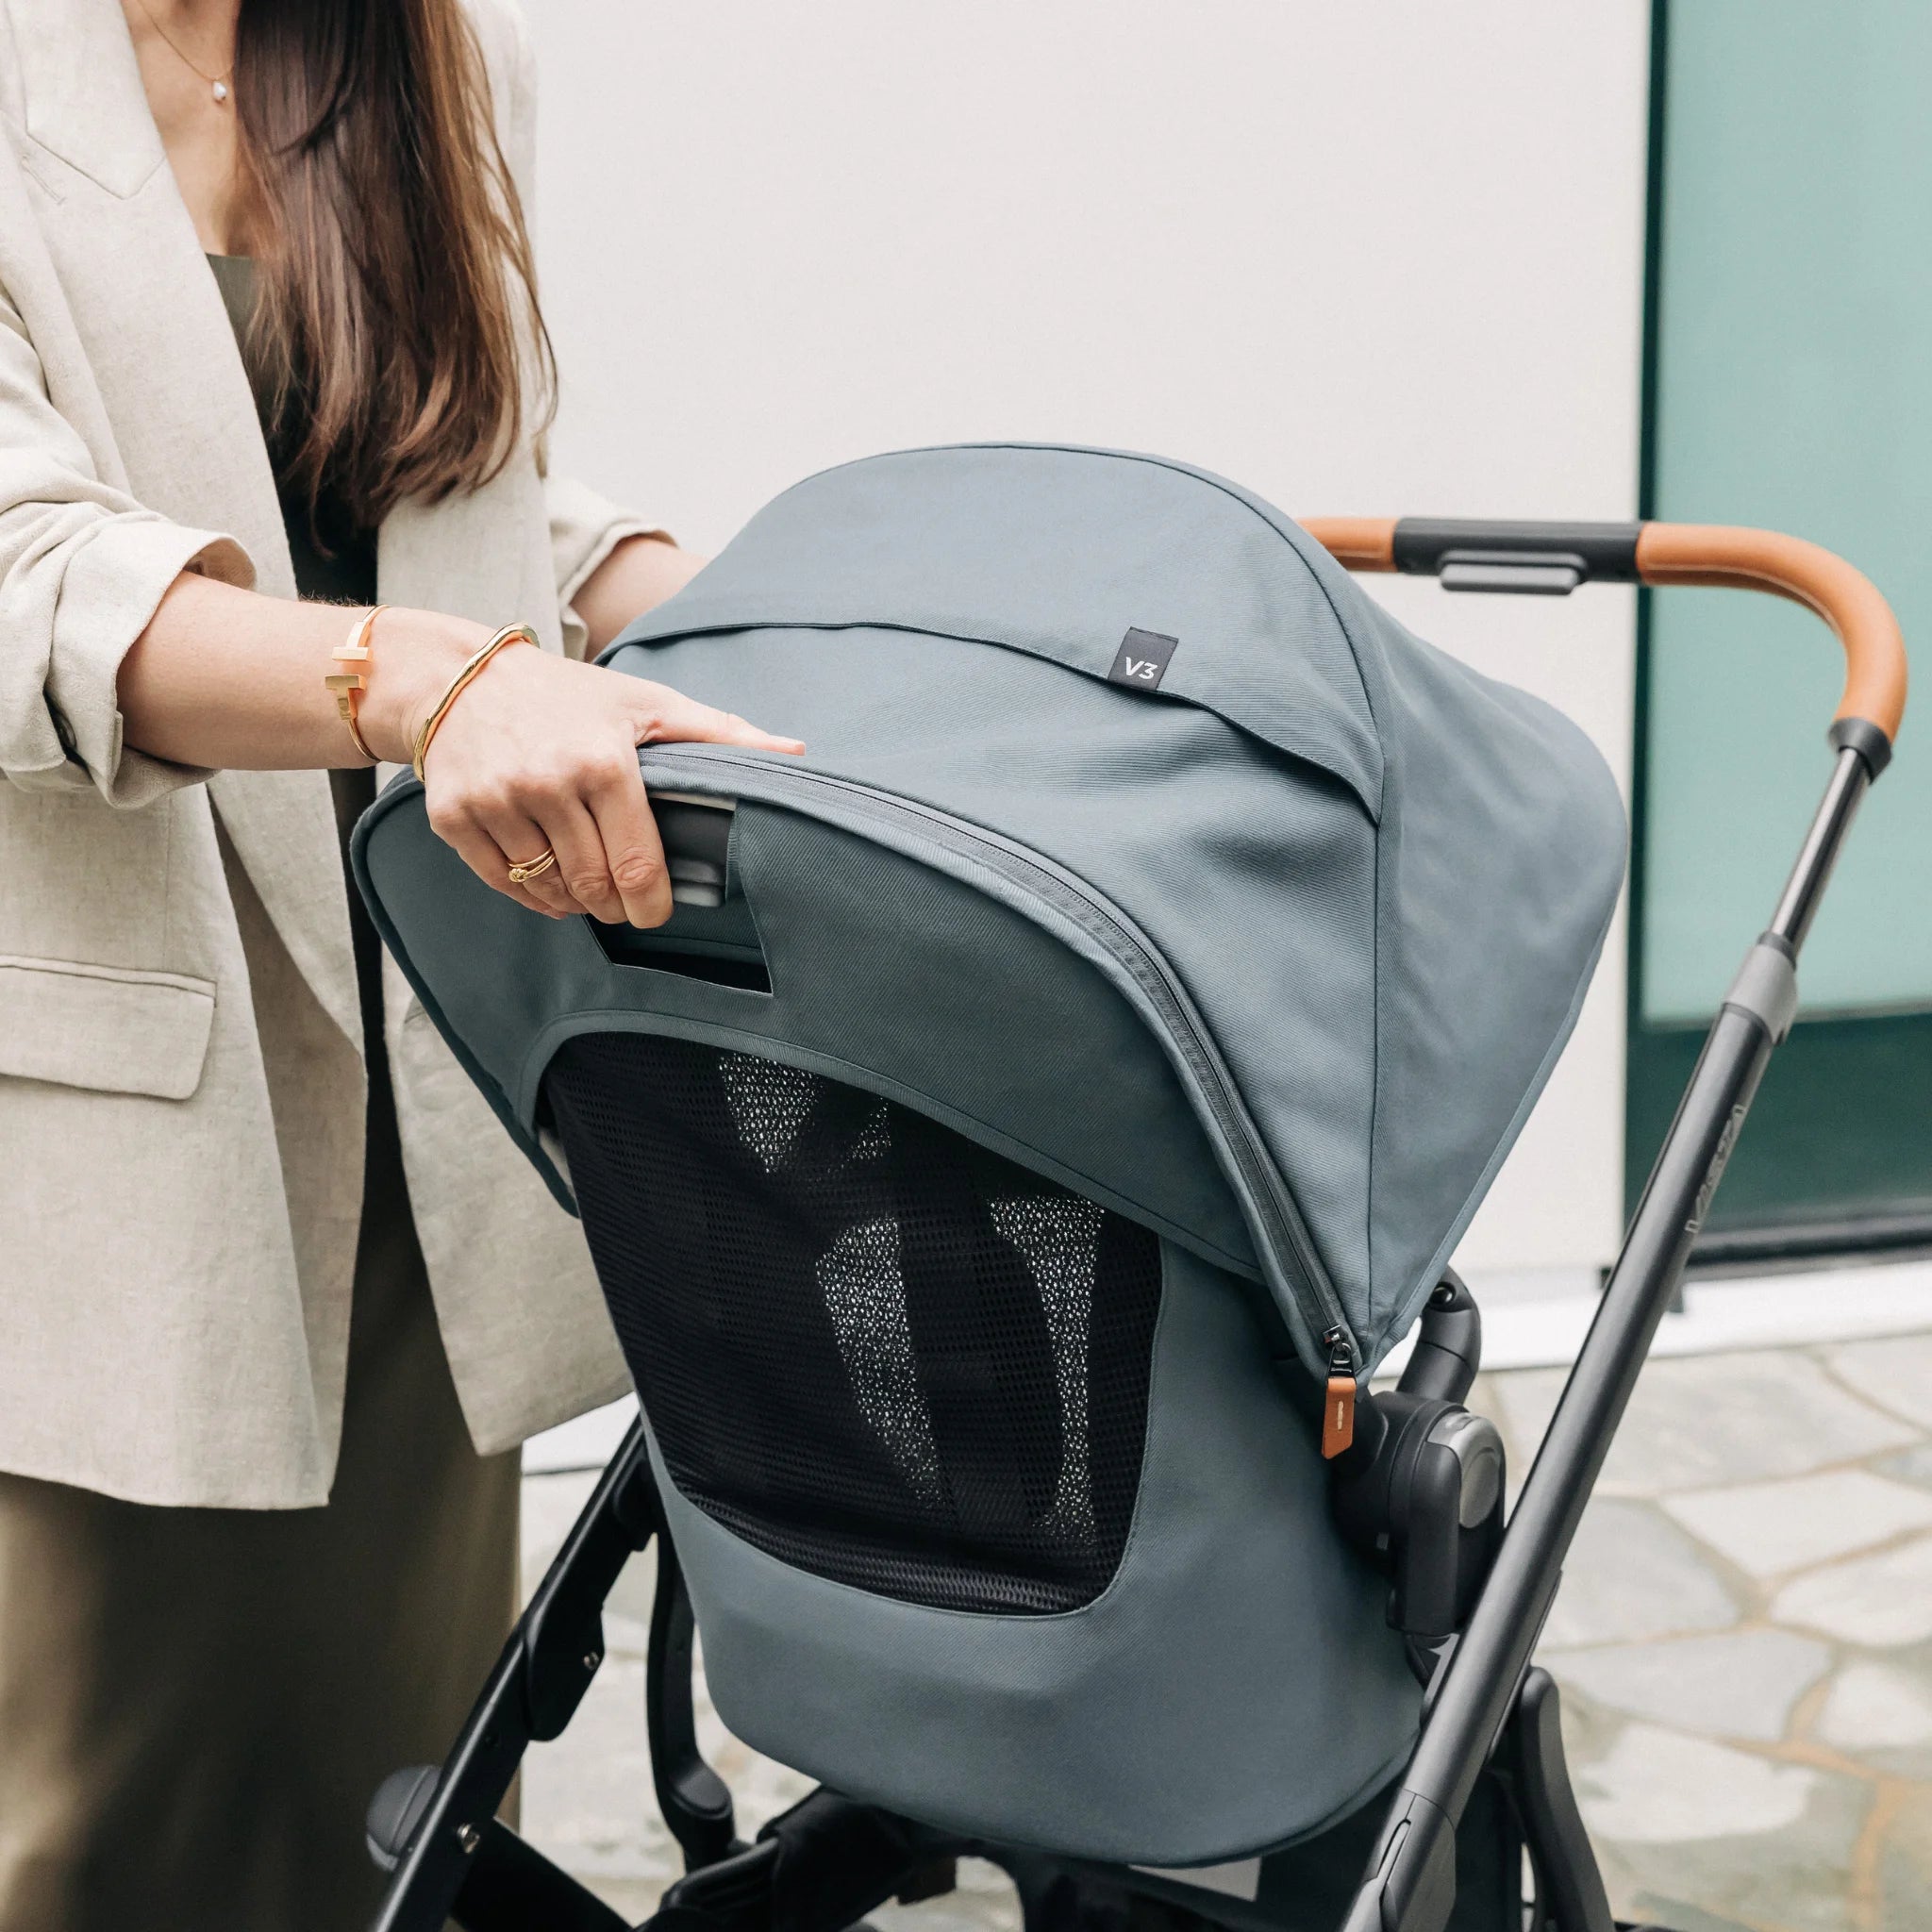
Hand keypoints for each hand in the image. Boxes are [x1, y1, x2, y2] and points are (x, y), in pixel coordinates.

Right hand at [364, 613, 801, 926]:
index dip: (652, 904)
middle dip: (615, 905)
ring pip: (549, 890)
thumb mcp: (648, 704)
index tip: (657, 912)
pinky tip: (548, 880)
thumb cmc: (570, 695)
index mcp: (603, 761)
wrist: (460, 679)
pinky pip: (503, 885)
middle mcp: (546, 782)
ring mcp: (495, 802)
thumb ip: (721, 733)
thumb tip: (796, 751)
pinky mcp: (454, 818)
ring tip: (586, 883)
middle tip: (623, 901)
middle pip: (594, 887)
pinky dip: (531, 895)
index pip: (637, 865)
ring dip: (574, 901)